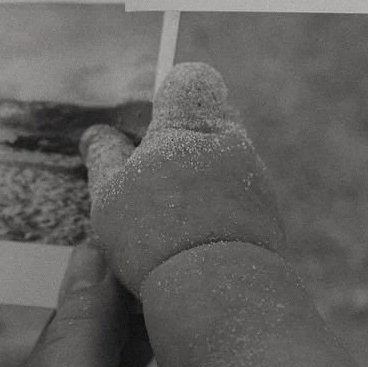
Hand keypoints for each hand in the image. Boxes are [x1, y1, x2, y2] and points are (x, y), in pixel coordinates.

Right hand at [78, 62, 283, 294]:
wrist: (218, 288)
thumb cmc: (154, 232)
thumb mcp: (109, 193)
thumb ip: (104, 155)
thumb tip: (98, 134)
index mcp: (188, 123)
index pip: (191, 78)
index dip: (171, 92)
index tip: (150, 121)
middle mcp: (230, 139)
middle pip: (213, 116)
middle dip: (185, 136)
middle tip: (154, 171)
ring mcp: (255, 174)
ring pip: (228, 156)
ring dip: (204, 172)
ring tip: (173, 211)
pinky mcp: (269, 209)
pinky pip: (242, 190)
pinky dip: (220, 202)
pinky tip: (197, 232)